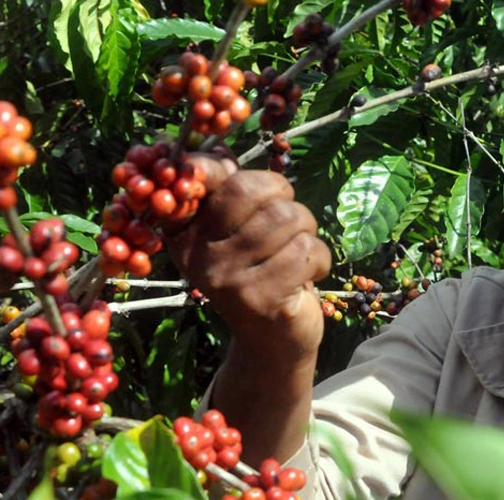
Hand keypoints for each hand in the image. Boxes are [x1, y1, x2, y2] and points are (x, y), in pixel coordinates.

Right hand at [162, 155, 331, 360]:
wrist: (272, 342)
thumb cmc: (259, 271)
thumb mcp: (233, 233)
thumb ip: (225, 192)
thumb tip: (216, 152)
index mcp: (184, 233)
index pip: (196, 178)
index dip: (215, 165)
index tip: (228, 173)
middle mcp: (198, 255)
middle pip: (249, 189)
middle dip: (284, 196)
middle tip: (288, 221)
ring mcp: (227, 279)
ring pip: (286, 217)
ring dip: (307, 229)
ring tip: (298, 250)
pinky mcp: (261, 299)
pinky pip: (306, 250)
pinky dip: (319, 258)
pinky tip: (307, 275)